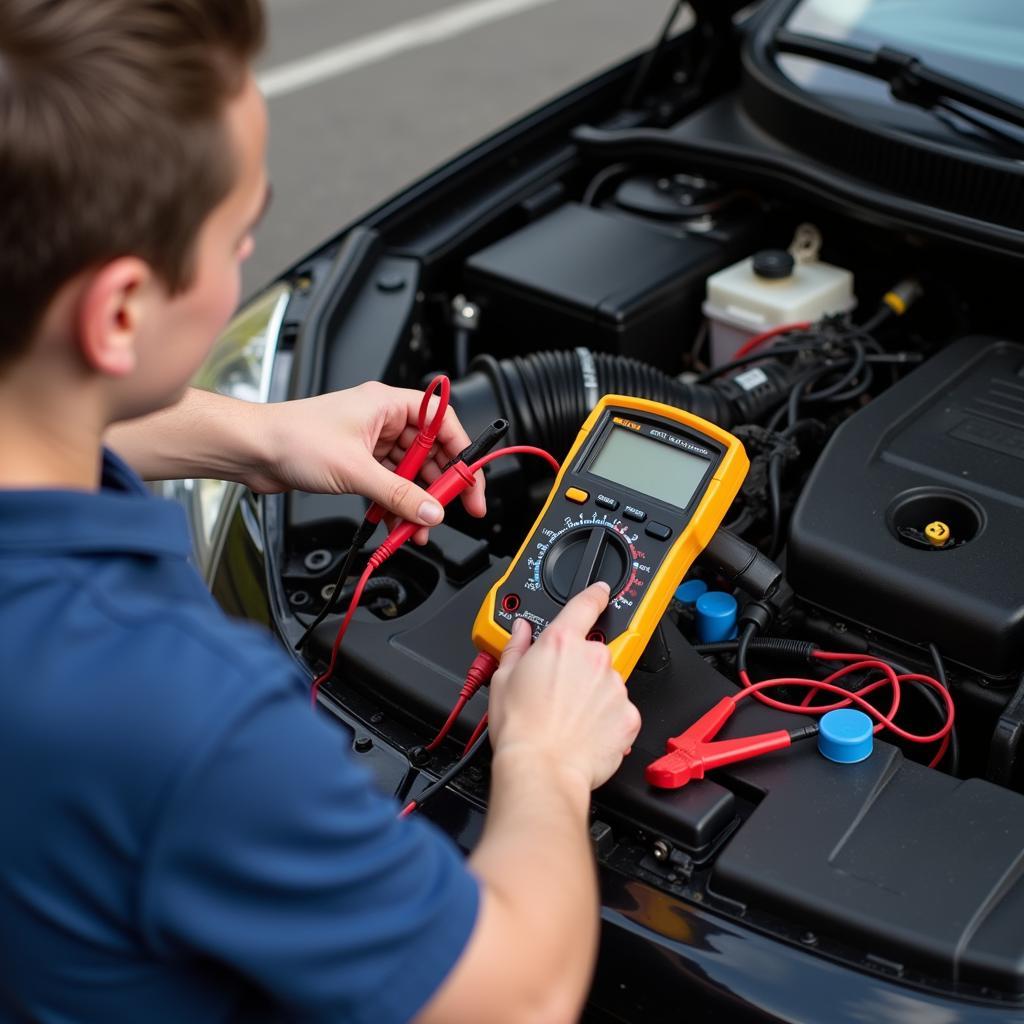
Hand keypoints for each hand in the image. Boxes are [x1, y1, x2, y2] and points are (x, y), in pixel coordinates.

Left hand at [248, 382, 486, 541]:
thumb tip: (431, 510)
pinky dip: (396, 504)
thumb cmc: (292, 438)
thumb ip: (399, 494)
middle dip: (440, 485)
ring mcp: (369, 442)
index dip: (461, 450)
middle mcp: (382, 420)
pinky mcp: (356, 463)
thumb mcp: (355, 470)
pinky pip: (389, 485)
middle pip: (429, 452)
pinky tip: (398, 524)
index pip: (441, 421)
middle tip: (454, 511)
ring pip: (409, 473)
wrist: (253, 450)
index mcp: (387, 404)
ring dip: (416, 501)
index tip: (470, 479)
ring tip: (420, 527)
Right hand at [487, 583, 641, 791]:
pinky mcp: (629, 714)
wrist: (542, 769)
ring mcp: (614, 686)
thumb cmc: (521, 728)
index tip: (601, 592)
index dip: (595, 594)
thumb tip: (521, 631)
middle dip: (579, 668)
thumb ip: (516, 646)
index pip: (585, 605)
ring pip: (607, 682)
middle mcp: (593, 658)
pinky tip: (585, 731)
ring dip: (594, 694)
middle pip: (593, 652)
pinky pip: (620, 710)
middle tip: (558, 692)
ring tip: (569, 718)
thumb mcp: (503, 679)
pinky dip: (607, 719)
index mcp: (561, 642)